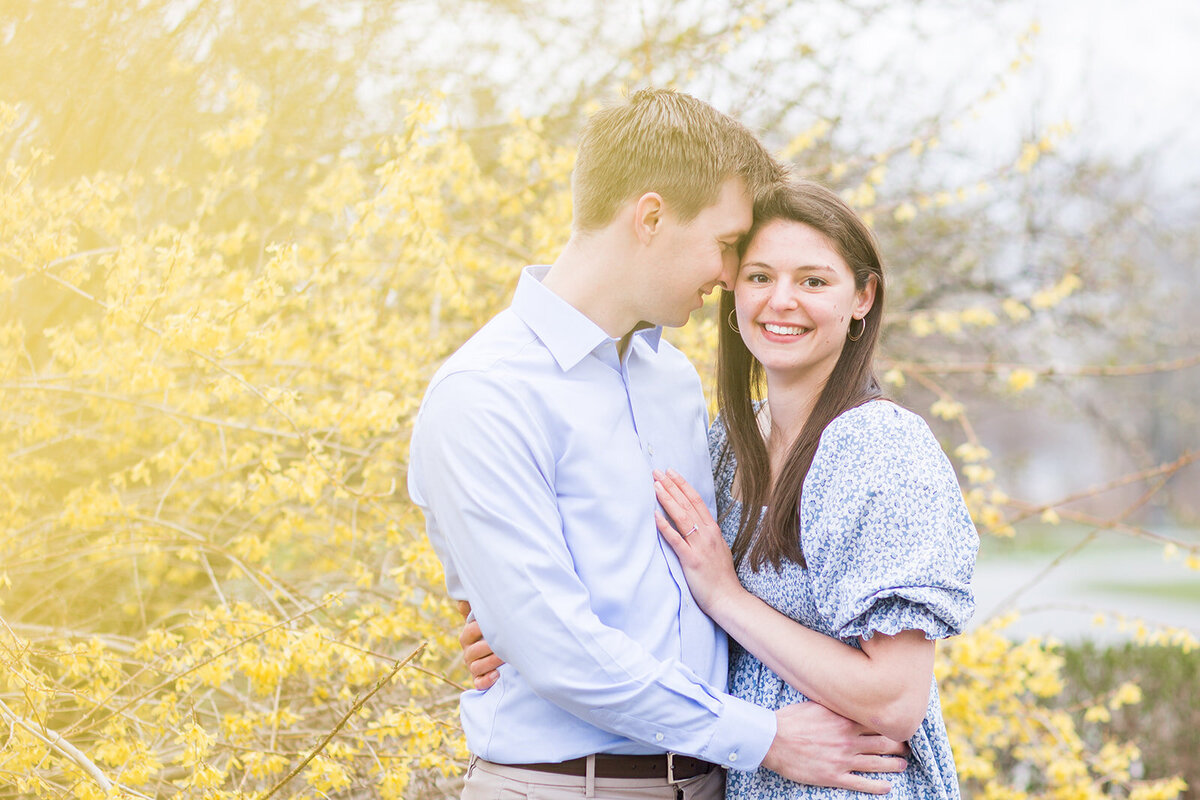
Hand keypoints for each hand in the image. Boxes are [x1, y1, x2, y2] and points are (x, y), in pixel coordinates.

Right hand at [456, 601, 502, 689]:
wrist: (500, 655)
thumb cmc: (493, 633)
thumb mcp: (484, 621)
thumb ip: (475, 611)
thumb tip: (462, 600)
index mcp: (467, 637)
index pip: (470, 631)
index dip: (481, 627)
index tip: (495, 623)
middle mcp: (468, 652)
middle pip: (473, 651)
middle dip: (490, 647)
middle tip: (507, 642)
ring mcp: (472, 667)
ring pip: (477, 667)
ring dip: (491, 662)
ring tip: (506, 658)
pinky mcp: (479, 681)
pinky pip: (479, 683)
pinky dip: (487, 680)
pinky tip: (497, 675)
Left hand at [653, 468, 743, 612]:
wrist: (727, 597)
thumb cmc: (720, 576)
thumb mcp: (717, 548)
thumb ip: (706, 535)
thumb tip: (694, 523)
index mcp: (713, 529)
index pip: (696, 500)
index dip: (682, 485)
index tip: (670, 472)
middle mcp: (707, 534)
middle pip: (687, 504)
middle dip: (671, 486)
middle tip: (657, 472)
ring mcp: (700, 546)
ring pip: (682, 517)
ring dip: (668, 500)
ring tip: (655, 486)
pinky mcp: (692, 560)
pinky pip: (677, 540)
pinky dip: (665, 527)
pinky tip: (655, 516)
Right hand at [763, 702, 909, 793]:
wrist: (773, 740)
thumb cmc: (791, 720)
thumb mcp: (815, 705)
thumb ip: (835, 706)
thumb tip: (849, 699)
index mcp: (844, 721)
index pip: (876, 723)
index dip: (891, 726)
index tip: (899, 726)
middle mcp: (848, 740)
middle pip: (882, 743)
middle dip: (898, 746)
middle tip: (906, 748)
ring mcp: (843, 760)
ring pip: (876, 763)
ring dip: (893, 765)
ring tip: (902, 765)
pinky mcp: (834, 776)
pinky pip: (861, 783)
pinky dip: (877, 786)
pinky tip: (887, 787)